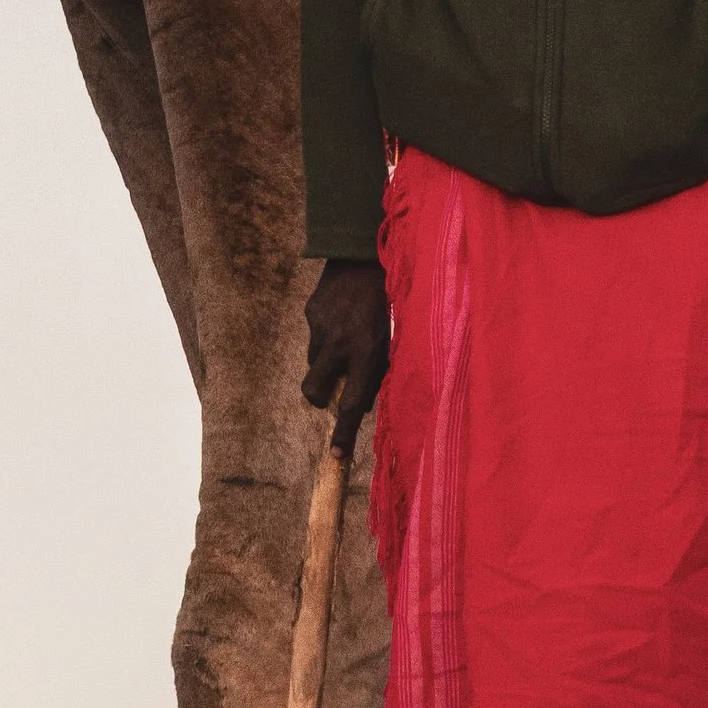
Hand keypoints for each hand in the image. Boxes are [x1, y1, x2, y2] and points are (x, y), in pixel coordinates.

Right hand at [302, 259, 390, 454]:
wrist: (368, 253)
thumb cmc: (392, 300)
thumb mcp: (395, 336)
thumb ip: (379, 369)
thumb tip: (362, 400)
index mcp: (367, 352)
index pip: (351, 404)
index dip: (343, 433)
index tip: (336, 455)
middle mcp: (340, 343)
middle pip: (314, 390)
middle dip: (319, 398)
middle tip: (330, 393)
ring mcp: (321, 327)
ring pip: (315, 361)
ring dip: (327, 361)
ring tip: (348, 338)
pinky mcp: (311, 311)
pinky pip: (314, 335)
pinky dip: (326, 334)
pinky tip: (342, 315)